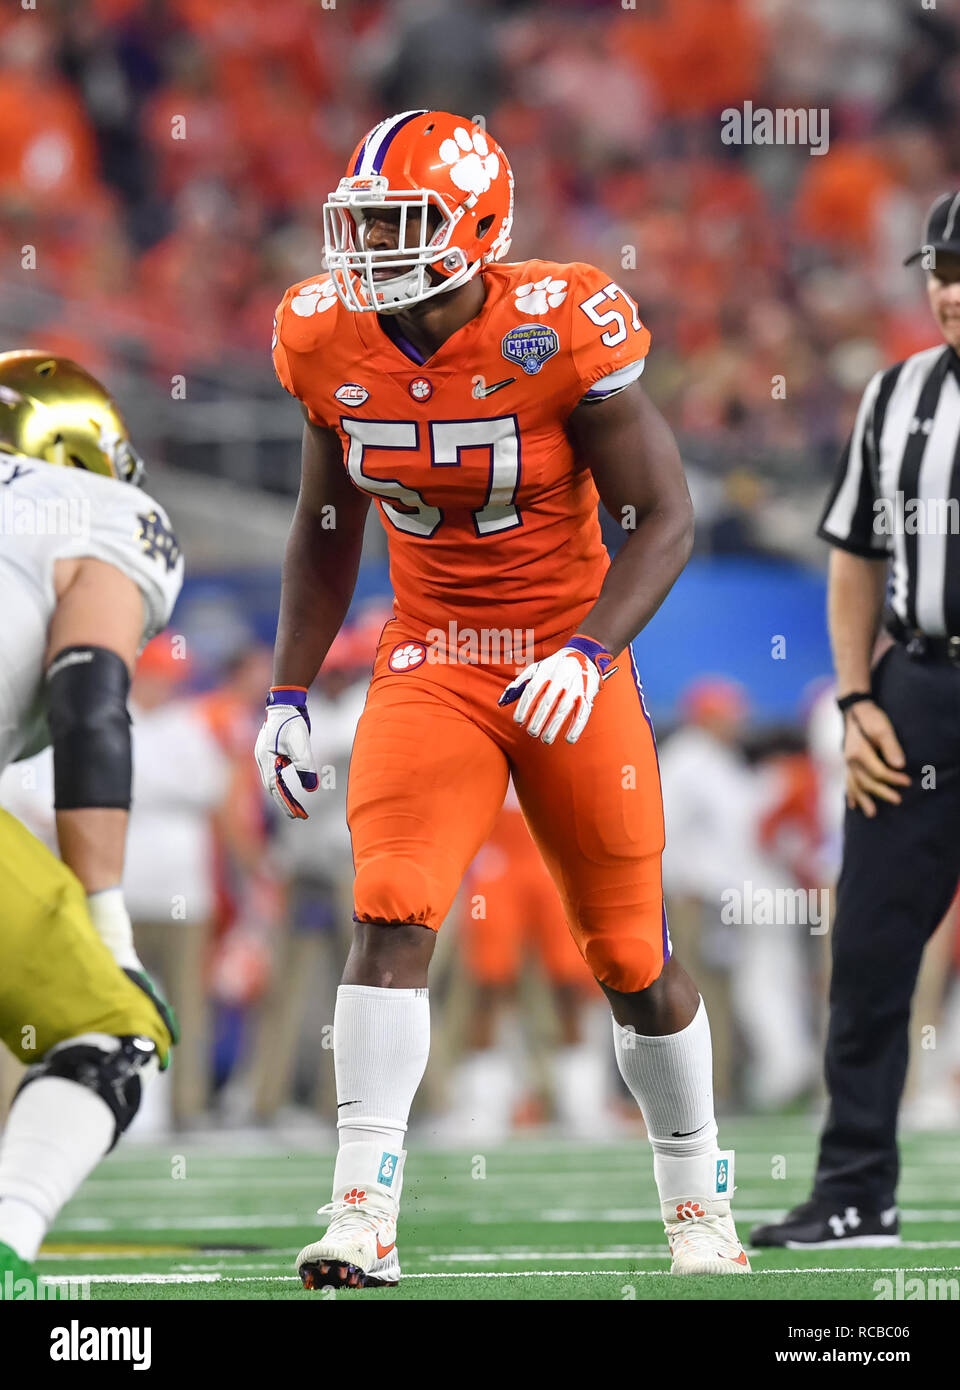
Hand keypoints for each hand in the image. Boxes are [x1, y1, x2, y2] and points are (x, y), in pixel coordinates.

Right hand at [254, 686, 317, 819]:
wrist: (286, 703)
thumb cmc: (291, 722)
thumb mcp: (301, 745)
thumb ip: (306, 766)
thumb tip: (312, 788)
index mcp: (266, 759)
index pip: (276, 788)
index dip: (286, 803)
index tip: (297, 815)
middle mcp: (263, 760)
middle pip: (273, 788)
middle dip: (285, 803)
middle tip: (299, 815)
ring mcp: (266, 756)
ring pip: (273, 781)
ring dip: (284, 795)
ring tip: (296, 807)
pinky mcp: (272, 753)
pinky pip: (276, 773)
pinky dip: (283, 784)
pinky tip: (291, 789)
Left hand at [498, 635, 616, 745]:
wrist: (584, 655)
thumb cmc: (554, 666)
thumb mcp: (536, 668)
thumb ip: (519, 683)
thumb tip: (502, 702)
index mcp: (546, 670)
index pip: (532, 690)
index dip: (524, 707)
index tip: (518, 721)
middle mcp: (561, 677)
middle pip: (547, 701)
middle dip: (538, 719)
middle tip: (531, 732)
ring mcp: (575, 685)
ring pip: (564, 708)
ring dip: (554, 725)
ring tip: (545, 739)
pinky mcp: (588, 694)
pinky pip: (583, 712)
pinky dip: (577, 727)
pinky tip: (569, 739)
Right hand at [843, 698, 909, 816]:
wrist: (855, 711)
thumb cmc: (871, 718)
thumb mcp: (883, 728)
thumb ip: (890, 746)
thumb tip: (899, 765)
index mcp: (858, 752)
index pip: (878, 771)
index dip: (893, 778)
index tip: (907, 782)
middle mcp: (850, 760)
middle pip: (867, 781)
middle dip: (882, 792)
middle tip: (897, 801)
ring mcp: (847, 763)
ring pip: (855, 785)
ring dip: (863, 799)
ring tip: (872, 814)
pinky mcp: (848, 763)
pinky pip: (847, 781)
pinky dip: (850, 793)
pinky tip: (852, 805)